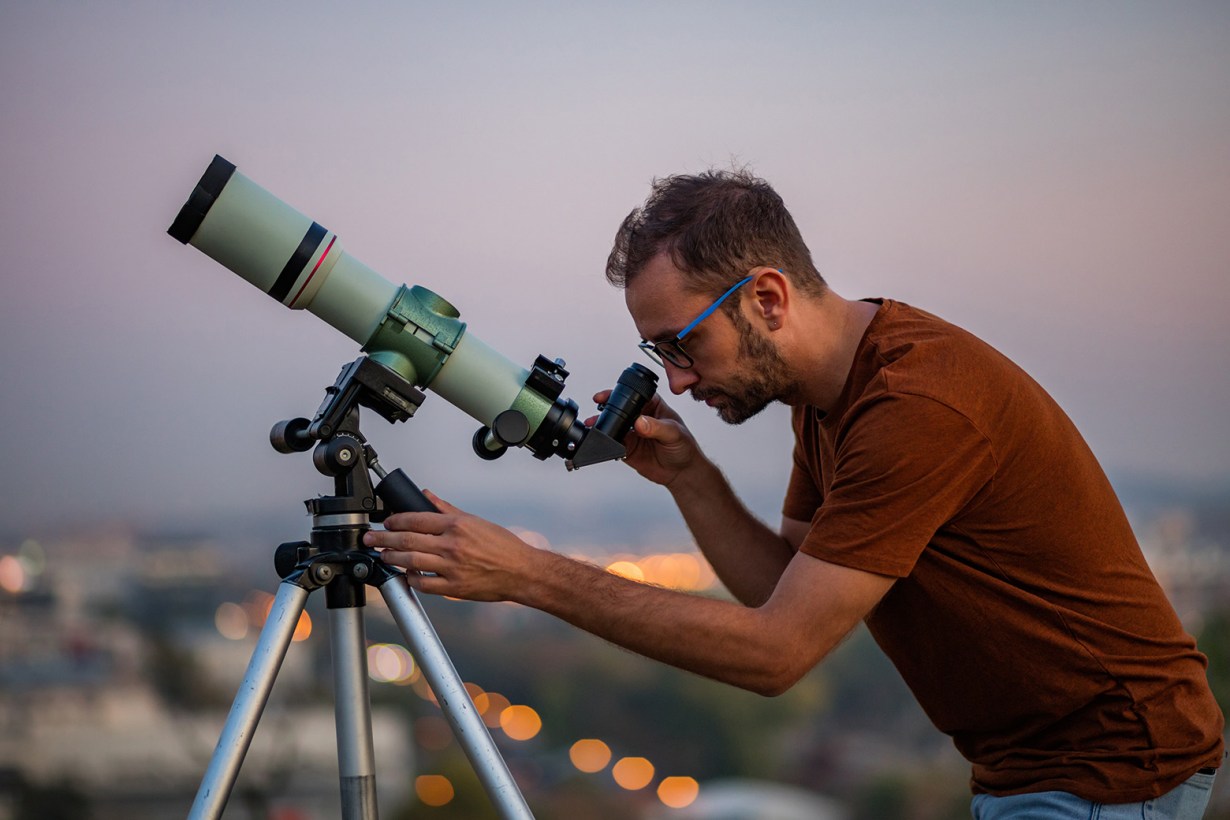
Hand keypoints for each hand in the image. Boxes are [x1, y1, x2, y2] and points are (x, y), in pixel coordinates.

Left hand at [364, 491, 537, 601]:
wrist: (521, 571)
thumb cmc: (503, 547)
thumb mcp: (476, 521)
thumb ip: (448, 509)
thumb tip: (428, 496)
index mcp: (457, 526)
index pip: (417, 519)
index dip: (396, 519)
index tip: (387, 521)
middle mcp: (452, 545)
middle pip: (408, 539)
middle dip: (384, 537)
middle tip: (370, 537)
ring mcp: (452, 567)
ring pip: (411, 561)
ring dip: (392, 557)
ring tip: (382, 555)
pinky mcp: (454, 587)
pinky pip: (424, 584)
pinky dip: (412, 579)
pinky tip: (407, 574)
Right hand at [591, 390, 701, 487]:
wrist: (682, 473)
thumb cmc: (684, 447)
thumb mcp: (674, 433)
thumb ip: (656, 427)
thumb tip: (640, 422)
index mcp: (653, 405)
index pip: (634, 394)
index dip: (620, 393)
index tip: (608, 396)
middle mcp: (641, 417)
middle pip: (619, 408)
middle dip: (607, 407)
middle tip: (599, 410)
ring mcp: (632, 433)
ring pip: (613, 425)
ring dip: (603, 425)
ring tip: (597, 426)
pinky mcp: (627, 448)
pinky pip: (613, 444)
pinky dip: (607, 443)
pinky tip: (606, 442)